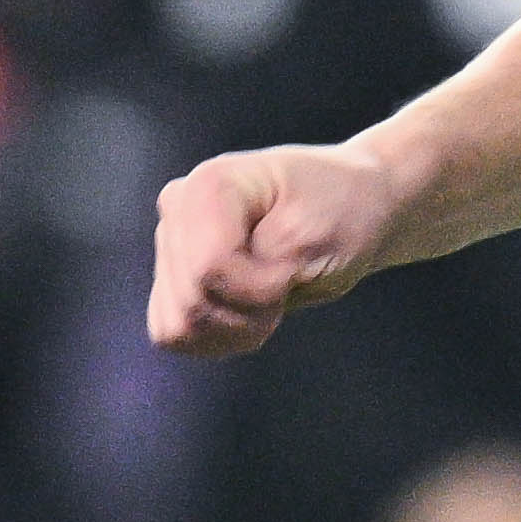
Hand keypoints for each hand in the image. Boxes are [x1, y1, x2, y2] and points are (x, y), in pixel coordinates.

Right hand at [148, 141, 402, 359]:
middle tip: (288, 282)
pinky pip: (175, 334)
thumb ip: (257, 269)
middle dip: (251, 311)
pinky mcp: (172, 278)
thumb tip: (198, 303)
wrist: (349, 208)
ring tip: (270, 297)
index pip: (209, 267)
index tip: (294, 267)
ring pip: (178, 325)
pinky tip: (250, 312)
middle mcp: (177, 209)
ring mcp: (170, 244)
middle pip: (194, 301)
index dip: (262, 287)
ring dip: (235, 328)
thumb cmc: (339, 211)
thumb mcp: (314, 236)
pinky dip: (218, 337)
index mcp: (208, 184)